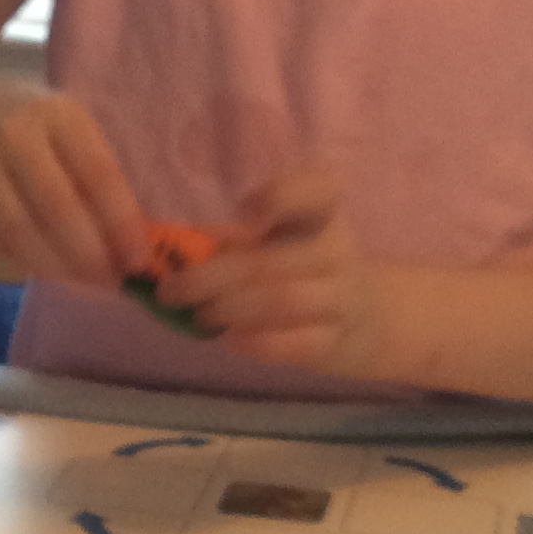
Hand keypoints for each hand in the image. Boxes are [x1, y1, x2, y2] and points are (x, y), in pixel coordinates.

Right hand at [0, 83, 146, 284]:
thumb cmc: (36, 133)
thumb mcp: (69, 133)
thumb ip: (97, 178)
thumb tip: (131, 244)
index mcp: (58, 115)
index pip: (97, 172)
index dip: (120, 220)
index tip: (137, 258)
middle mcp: (14, 135)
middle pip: (56, 205)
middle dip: (89, 252)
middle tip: (111, 280)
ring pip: (19, 230)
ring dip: (57, 266)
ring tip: (84, 283)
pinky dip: (29, 264)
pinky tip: (53, 272)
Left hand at [165, 167, 387, 375]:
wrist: (368, 320)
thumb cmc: (303, 270)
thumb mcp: (284, 241)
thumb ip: (236, 239)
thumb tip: (164, 251)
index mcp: (322, 213)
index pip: (317, 190)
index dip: (283, 196)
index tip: (244, 209)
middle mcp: (337, 250)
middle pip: (272, 259)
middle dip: (212, 275)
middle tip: (171, 290)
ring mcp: (342, 297)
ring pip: (281, 300)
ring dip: (229, 309)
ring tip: (197, 315)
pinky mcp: (337, 341)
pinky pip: (298, 343)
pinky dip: (259, 343)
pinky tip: (231, 340)